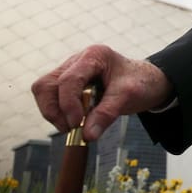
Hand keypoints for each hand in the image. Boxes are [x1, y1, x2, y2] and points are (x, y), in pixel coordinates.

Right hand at [32, 44, 172, 141]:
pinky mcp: (66, 84)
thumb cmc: (140, 83)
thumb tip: (86, 136)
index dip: (68, 105)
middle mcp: (77, 61)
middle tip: (72, 128)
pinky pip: (50, 99)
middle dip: (55, 110)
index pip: (68, 80)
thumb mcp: (128, 97)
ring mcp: (69, 71)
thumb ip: (106, 114)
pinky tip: (75, 121)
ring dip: (53, 113)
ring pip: (44, 91)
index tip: (76, 125)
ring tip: (73, 127)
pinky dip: (57, 113)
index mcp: (94, 56)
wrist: (148, 82)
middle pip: (47, 85)